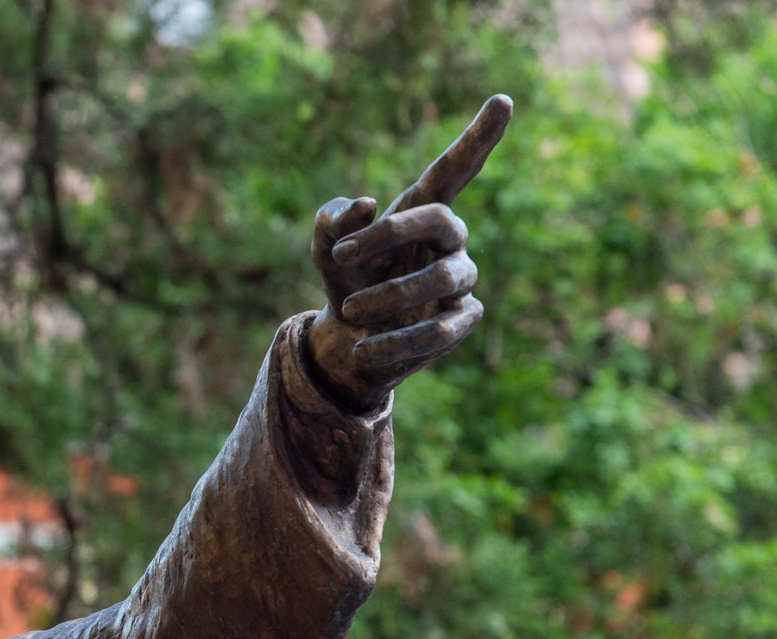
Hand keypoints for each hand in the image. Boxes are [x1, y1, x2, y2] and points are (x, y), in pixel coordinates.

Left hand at [305, 95, 512, 411]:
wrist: (347, 338)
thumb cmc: (346, 278)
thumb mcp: (326, 247)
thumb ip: (333, 220)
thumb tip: (366, 205)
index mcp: (421, 210)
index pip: (453, 170)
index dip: (478, 138)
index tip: (503, 100)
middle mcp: (450, 240)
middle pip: (441, 220)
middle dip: (390, 235)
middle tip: (340, 257)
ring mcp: (460, 279)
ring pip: (441, 280)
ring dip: (386, 296)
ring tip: (348, 311)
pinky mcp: (461, 321)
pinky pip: (441, 330)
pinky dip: (397, 340)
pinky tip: (364, 348)